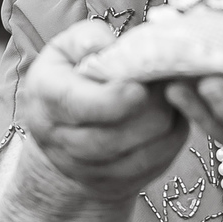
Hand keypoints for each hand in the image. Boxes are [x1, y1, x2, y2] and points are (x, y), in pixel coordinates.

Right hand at [21, 19, 186, 201]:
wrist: (62, 135)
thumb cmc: (70, 77)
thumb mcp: (67, 48)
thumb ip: (88, 39)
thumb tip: (111, 46)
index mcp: (47, 96)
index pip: (78, 105)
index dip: (113, 99)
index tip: (141, 87)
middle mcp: (61, 139)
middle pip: (115, 138)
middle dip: (152, 109)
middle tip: (170, 81)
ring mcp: (89, 168)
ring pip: (142, 154)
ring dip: (167, 122)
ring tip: (173, 95)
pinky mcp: (118, 182)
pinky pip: (158, 163)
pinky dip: (173, 138)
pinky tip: (175, 116)